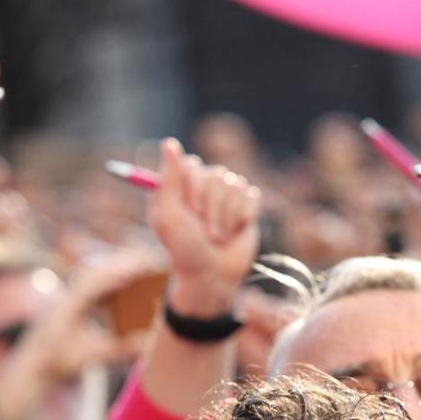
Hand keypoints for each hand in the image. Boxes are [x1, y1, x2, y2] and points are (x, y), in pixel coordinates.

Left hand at [148, 138, 262, 317]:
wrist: (213, 275)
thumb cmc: (184, 248)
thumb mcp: (169, 216)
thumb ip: (169, 179)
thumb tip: (169, 143)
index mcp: (180, 185)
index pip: (191, 165)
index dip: (193, 190)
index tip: (190, 212)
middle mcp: (203, 186)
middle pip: (215, 175)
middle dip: (211, 209)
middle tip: (205, 232)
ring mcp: (226, 194)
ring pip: (235, 186)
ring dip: (226, 217)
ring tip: (218, 237)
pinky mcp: (247, 205)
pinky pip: (252, 197)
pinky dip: (243, 218)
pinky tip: (235, 232)